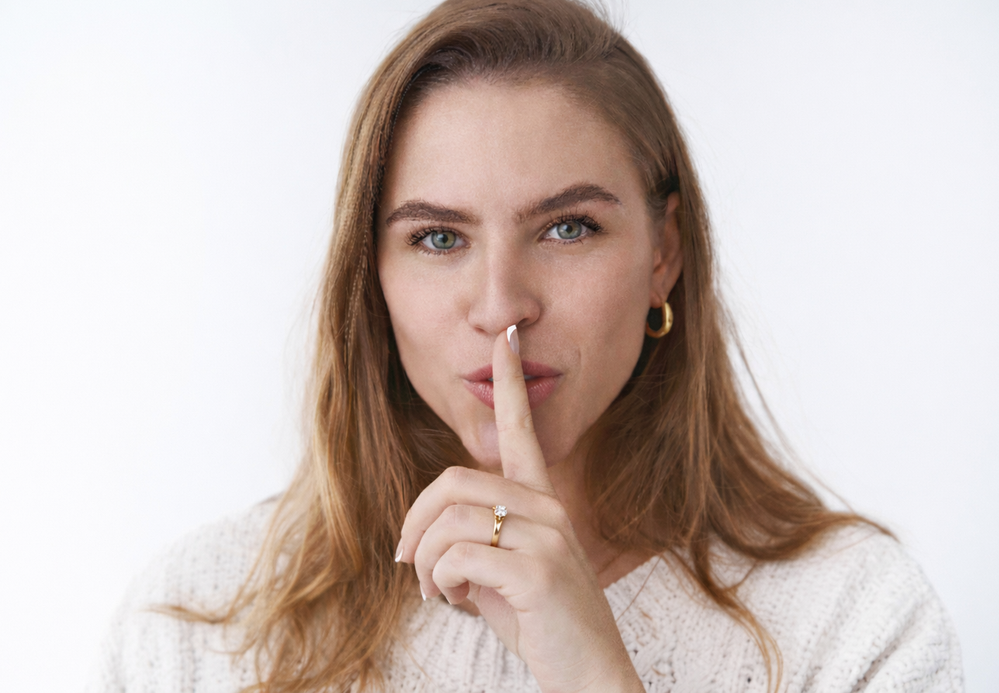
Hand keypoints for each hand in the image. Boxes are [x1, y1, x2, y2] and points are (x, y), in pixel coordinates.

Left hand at [395, 325, 643, 692]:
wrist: (589, 676)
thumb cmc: (540, 623)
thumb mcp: (502, 572)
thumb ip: (474, 538)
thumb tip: (420, 534)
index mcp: (542, 502)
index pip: (523, 430)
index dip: (511, 382)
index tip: (508, 338)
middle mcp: (548, 509)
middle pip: (452, 482)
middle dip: (414, 524)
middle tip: (409, 563)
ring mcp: (546, 537)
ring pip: (447, 523)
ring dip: (422, 564)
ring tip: (435, 593)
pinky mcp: (537, 570)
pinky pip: (456, 558)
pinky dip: (438, 584)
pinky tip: (455, 602)